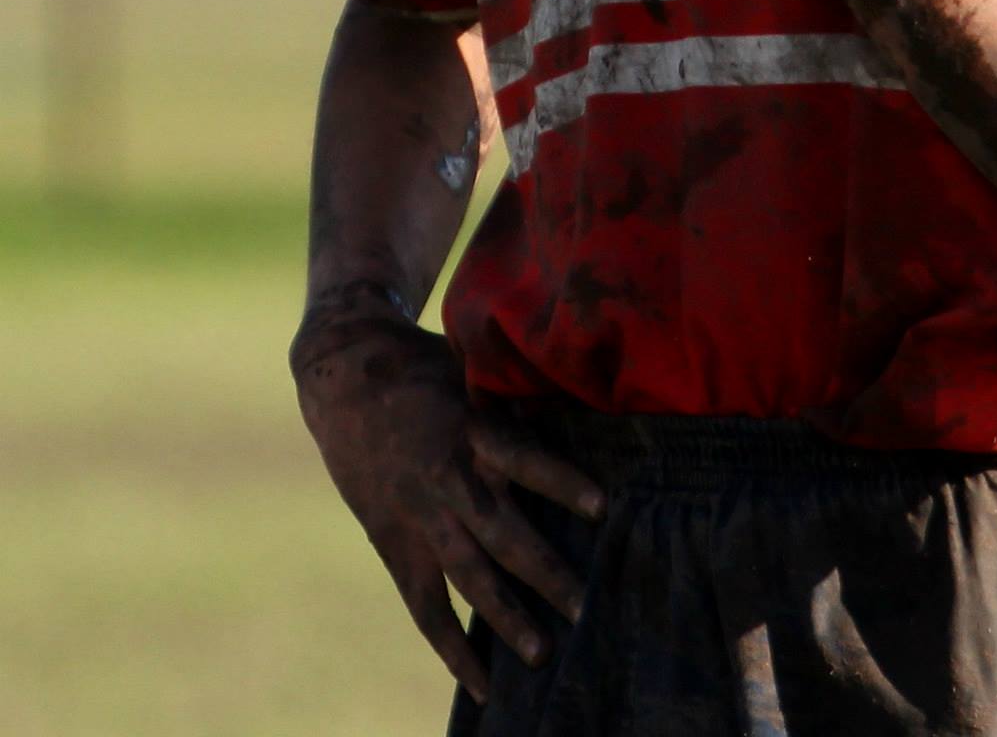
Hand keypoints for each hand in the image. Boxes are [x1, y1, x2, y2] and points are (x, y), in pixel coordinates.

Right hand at [291, 307, 603, 702]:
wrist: (341, 375)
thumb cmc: (424, 365)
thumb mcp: (472, 368)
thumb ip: (516, 399)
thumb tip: (584, 405)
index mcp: (468, 426)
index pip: (520, 457)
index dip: (559, 481)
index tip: (602, 506)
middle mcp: (444, 478)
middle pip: (498, 532)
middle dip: (544, 571)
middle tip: (587, 607)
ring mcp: (417, 517)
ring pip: (464, 577)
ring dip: (504, 617)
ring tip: (543, 655)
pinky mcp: (393, 543)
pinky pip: (424, 606)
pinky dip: (450, 647)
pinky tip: (482, 685)